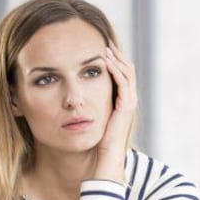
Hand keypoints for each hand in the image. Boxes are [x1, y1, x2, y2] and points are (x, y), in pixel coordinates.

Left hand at [94, 40, 137, 181]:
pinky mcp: (126, 108)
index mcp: (121, 101)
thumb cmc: (95, 142)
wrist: (105, 158)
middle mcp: (128, 100)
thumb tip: (70, 97)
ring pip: (127, 74)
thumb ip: (86, 106)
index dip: (113, 60)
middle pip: (127, 70)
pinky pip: (123, 84)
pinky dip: (115, 71)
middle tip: (104, 41)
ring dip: (116, 59)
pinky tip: (105, 62)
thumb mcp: (90, 119)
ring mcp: (129, 104)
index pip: (121, 74)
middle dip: (116, 54)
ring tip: (105, 47)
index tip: (99, 47)